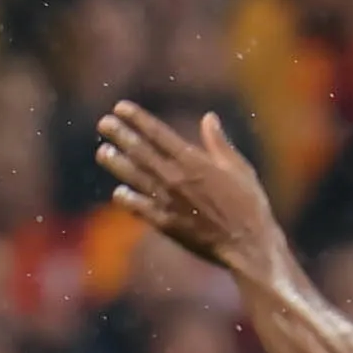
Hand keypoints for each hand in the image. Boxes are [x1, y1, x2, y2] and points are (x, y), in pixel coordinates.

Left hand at [97, 104, 289, 281]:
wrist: (248, 244)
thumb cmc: (249, 205)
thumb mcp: (239, 168)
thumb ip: (219, 144)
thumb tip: (209, 118)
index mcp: (194, 162)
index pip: (159, 134)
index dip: (138, 120)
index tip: (120, 108)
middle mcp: (176, 179)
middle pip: (141, 153)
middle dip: (120, 136)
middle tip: (103, 123)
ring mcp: (169, 202)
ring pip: (136, 178)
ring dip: (117, 164)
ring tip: (102, 152)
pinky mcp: (167, 224)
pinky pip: (141, 209)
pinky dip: (129, 200)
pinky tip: (119, 193)